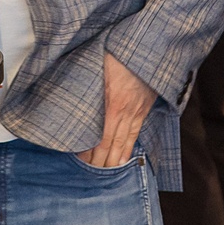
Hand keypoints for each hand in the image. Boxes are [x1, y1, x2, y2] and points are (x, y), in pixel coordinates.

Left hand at [79, 53, 156, 167]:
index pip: (101, 137)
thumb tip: (72, 92)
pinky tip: (125, 160)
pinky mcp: (144, 109)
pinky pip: (136, 133)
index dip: (92, 152)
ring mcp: (136, 112)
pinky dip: (129, 149)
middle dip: (101, 162)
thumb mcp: (99, 65)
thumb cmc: (121, 52)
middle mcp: (125, 112)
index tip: (81, 162)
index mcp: (113, 103)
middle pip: (112, 144)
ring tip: (107, 176)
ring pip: (125, 142)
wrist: (151, 47)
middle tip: (90, 177)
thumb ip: (88, 82)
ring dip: (115, 160)